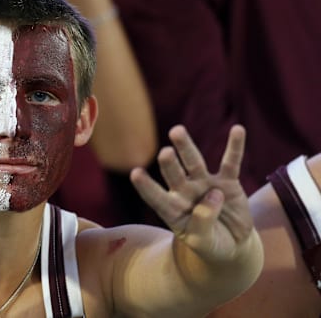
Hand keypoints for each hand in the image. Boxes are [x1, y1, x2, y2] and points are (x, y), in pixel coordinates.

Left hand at [130, 125, 253, 262]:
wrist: (233, 245)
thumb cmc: (210, 244)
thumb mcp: (203, 242)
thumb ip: (203, 223)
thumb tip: (213, 194)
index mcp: (172, 209)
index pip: (156, 197)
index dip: (146, 186)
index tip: (135, 173)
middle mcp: (185, 191)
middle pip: (174, 174)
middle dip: (169, 164)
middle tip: (165, 153)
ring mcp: (205, 183)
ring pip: (194, 163)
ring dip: (186, 147)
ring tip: (176, 131)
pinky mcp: (227, 182)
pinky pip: (231, 162)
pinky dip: (235, 146)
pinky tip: (237, 129)